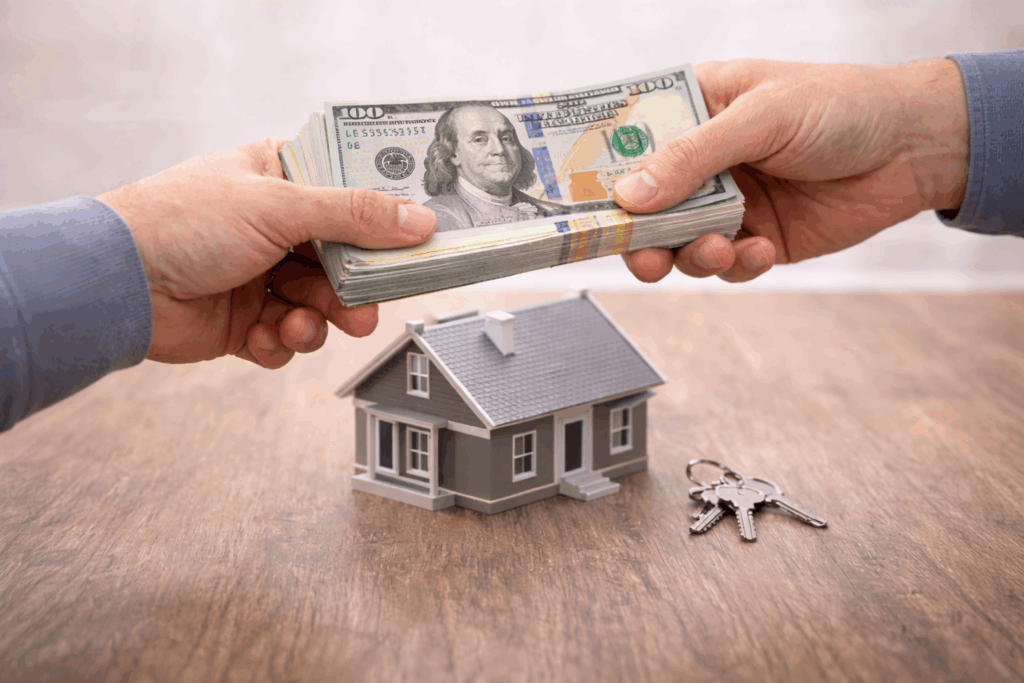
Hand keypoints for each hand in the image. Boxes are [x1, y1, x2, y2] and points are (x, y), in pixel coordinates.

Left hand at [99, 138, 435, 367]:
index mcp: (281, 179)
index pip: (351, 193)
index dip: (384, 219)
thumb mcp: (280, 206)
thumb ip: (355, 215)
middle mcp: (275, 226)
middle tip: (365, 307)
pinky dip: (281, 342)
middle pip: (344, 259)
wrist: (117, 285)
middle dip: (353, 289)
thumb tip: (418, 221)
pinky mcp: (246, 319)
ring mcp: (261, 274)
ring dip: (316, 321)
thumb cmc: (182, 222)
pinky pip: (288, 337)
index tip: (415, 240)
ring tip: (299, 324)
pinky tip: (262, 334)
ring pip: (321, 304)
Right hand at [613, 58, 968, 282]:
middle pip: (644, 206)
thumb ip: (692, 156)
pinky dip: (737, 265)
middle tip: (642, 254)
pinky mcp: (757, 238)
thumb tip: (630, 195)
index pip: (629, 141)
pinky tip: (762, 250)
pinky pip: (726, 265)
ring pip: (679, 243)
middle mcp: (704, 160)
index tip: (578, 204)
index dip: (600, 172)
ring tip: (718, 247)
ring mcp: (729, 201)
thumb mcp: (762, 117)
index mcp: (696, 110)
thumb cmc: (842, 105)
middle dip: (639, 235)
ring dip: (691, 255)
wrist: (916, 148)